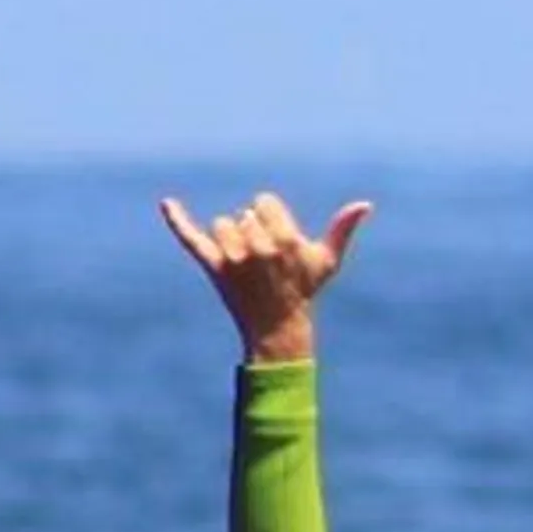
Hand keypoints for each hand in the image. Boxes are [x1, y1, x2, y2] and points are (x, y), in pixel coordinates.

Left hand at [162, 190, 371, 364]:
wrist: (277, 328)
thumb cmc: (304, 291)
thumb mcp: (326, 262)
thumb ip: (343, 231)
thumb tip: (365, 204)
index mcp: (287, 241)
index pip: (264, 203)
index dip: (270, 217)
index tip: (278, 241)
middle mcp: (260, 248)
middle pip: (244, 214)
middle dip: (253, 230)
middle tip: (263, 261)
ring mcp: (233, 259)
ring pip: (222, 225)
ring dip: (230, 237)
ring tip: (243, 262)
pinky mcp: (212, 268)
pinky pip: (191, 238)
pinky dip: (177, 221)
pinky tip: (166, 204)